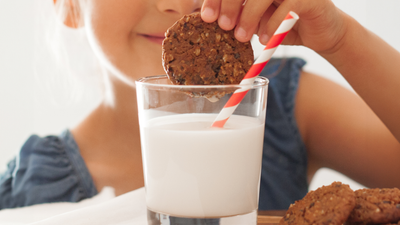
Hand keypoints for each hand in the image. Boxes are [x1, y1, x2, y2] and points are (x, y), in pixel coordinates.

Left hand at [201, 0, 348, 54]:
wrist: (321, 32)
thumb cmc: (283, 25)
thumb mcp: (258, 21)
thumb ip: (240, 16)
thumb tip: (213, 21)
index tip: (206, 17)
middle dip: (229, 3)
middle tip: (223, 25)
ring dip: (249, 15)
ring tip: (242, 37)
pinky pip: (287, 7)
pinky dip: (273, 24)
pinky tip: (267, 39)